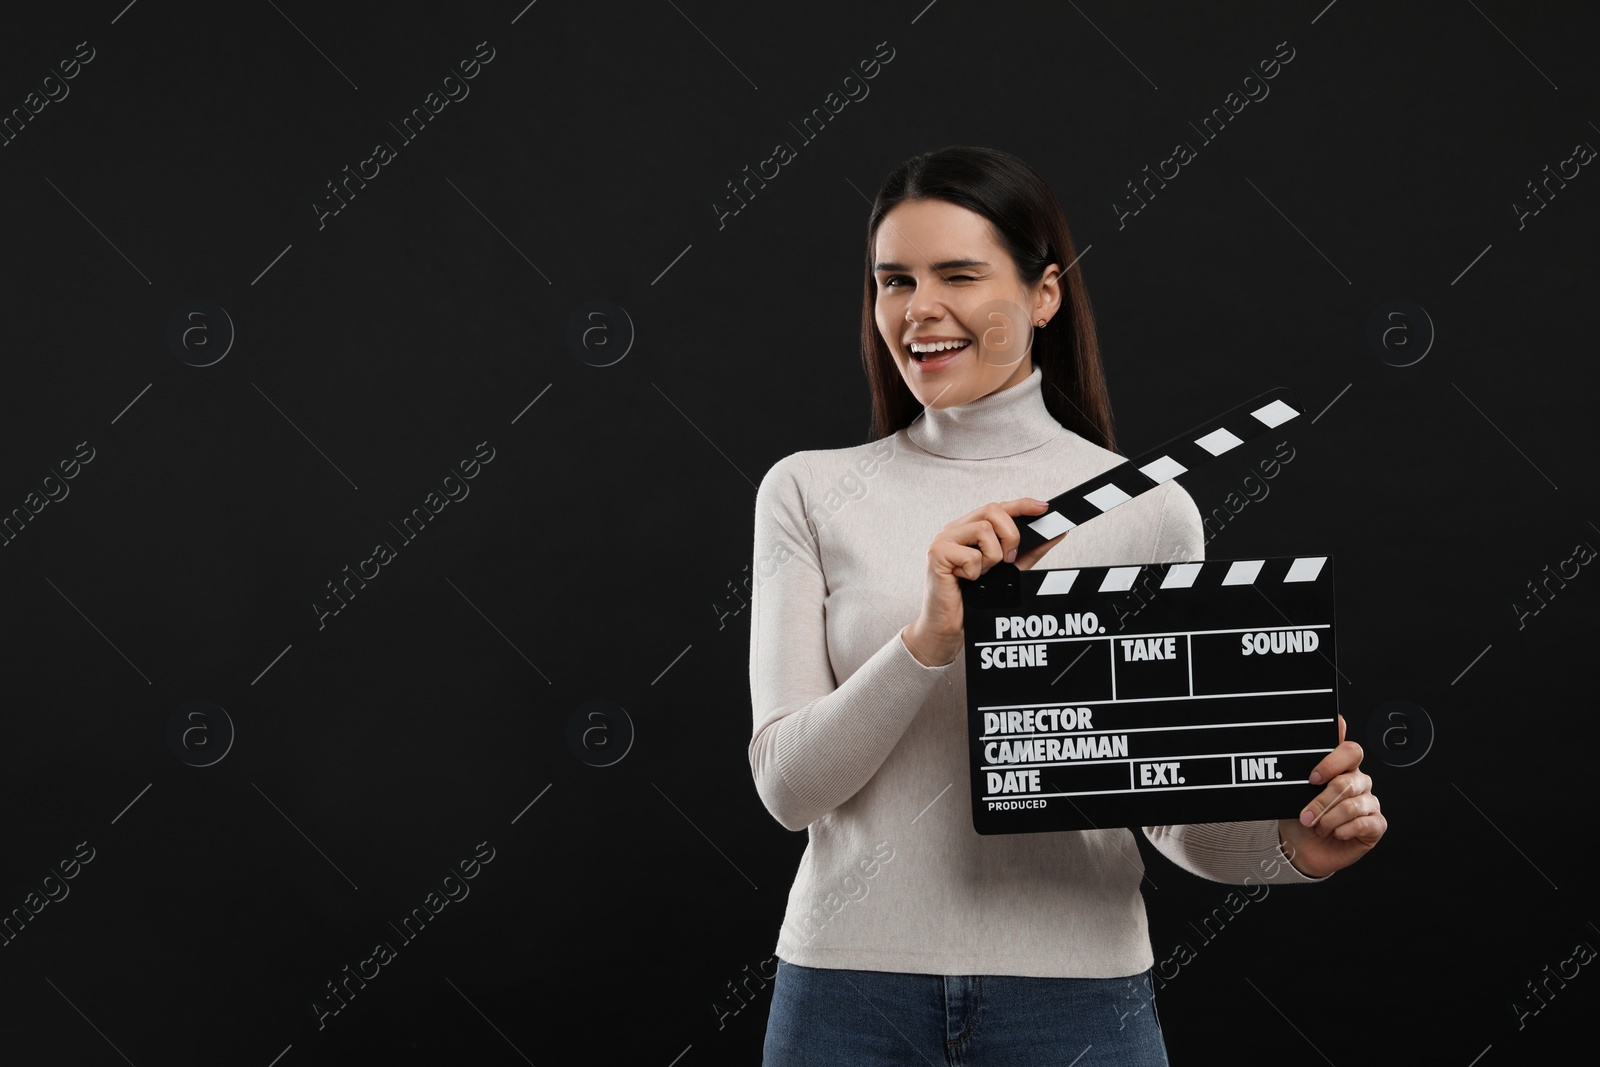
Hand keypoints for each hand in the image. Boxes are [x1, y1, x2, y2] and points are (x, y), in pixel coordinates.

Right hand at [901, 497, 1065, 666]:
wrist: (949, 626)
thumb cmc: (973, 598)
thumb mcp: (1008, 571)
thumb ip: (1028, 551)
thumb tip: (1054, 534)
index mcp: (969, 529)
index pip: (997, 507)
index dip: (1021, 505)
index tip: (1043, 508)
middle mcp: (955, 530)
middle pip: (992, 510)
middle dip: (1010, 535)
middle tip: (1009, 559)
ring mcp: (943, 540)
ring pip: (984, 530)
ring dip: (992, 558)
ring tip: (981, 574)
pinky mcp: (936, 554)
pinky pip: (971, 555)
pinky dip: (975, 572)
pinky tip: (965, 580)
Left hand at [1276, 714, 1386, 876]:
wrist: (1301, 848)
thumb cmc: (1300, 816)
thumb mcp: (1295, 792)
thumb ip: (1305, 768)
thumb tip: (1320, 742)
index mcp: (1342, 768)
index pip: (1350, 751)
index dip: (1332, 763)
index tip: (1312, 778)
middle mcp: (1359, 782)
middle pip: (1347, 782)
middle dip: (1321, 802)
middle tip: (1306, 816)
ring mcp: (1370, 803)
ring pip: (1352, 806)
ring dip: (1329, 820)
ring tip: (1317, 827)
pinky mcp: (1376, 824)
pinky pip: (1364, 824)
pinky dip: (1344, 831)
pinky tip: (1336, 833)